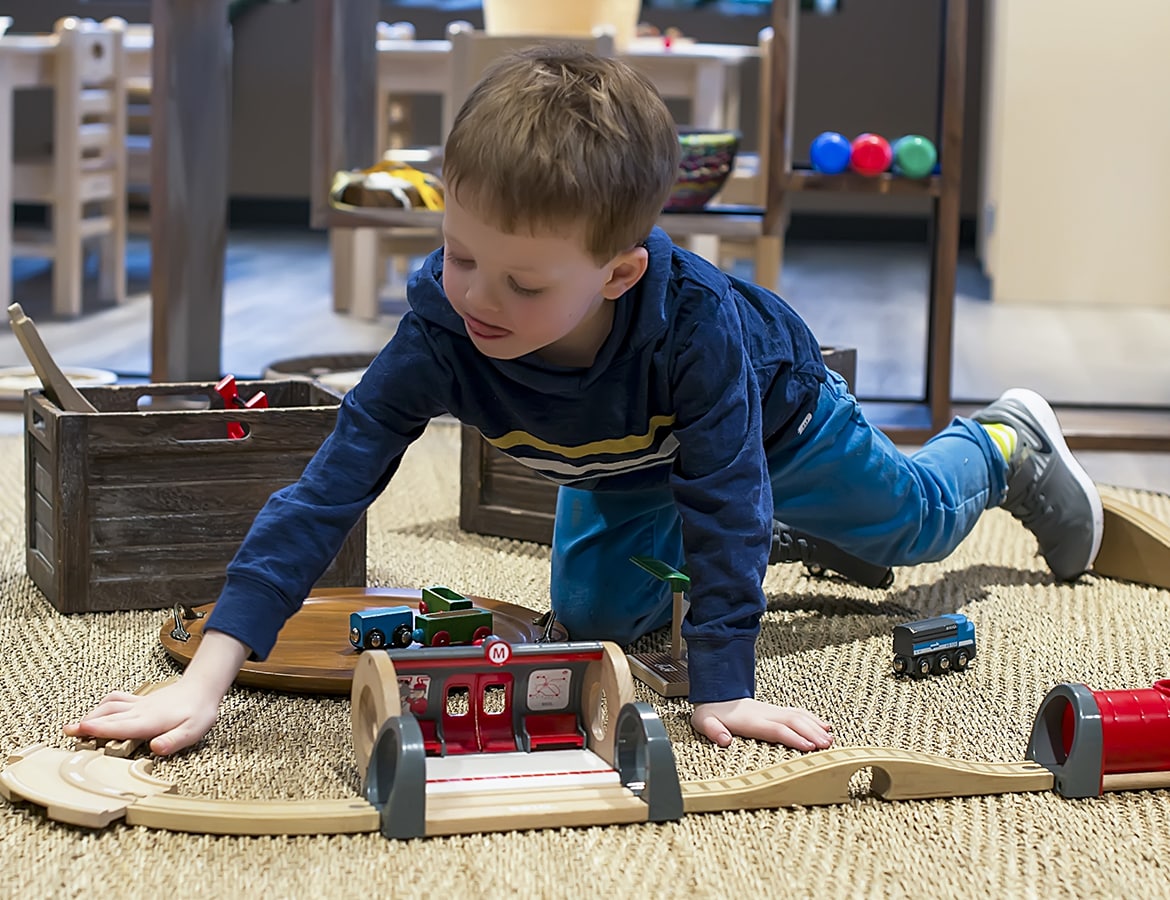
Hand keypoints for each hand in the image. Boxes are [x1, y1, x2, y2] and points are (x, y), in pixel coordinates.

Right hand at [63, 678, 219, 755]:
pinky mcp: (140, 700)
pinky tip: (98, 710)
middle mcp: (140, 711)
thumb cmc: (198, 712)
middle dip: (87, 724)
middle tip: (67, 731)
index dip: (101, 729)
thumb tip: (156, 748)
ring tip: (76, 725)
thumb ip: (173, 741)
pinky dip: (103, 705)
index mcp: (150, 721)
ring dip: (92, 714)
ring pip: (110, 706)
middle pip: (109, 717)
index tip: (81, 730)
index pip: (121, 726)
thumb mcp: (192, 731)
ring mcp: (139, 704)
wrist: (203, 688)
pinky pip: (117, 699)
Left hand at [691, 697, 832, 750]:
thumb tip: (724, 740)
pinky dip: (812, 719)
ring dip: (815, 726)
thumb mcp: (703, 722)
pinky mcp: (775, 711)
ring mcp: (772, 711)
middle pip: (793, 722)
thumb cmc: (710, 715)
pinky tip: (823, 726)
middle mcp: (765, 713)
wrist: (714, 696)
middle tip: (827, 746)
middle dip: (811, 733)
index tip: (809, 747)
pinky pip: (797, 712)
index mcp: (750, 720)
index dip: (793, 737)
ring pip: (798, 716)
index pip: (776, 729)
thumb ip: (713, 731)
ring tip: (830, 739)